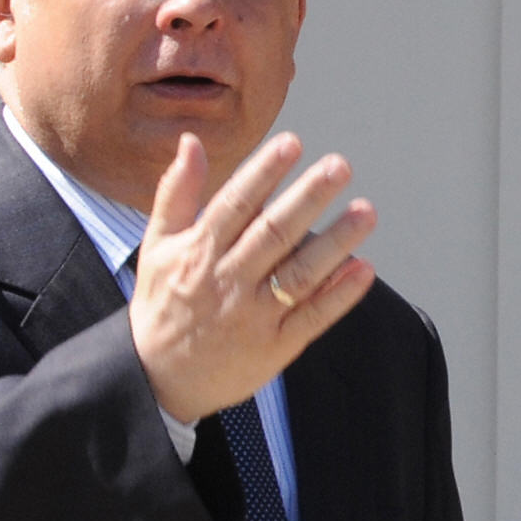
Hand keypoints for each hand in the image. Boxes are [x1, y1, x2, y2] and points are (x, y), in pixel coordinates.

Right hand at [130, 131, 377, 422]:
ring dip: (336, 241)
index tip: (291, 143)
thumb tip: (192, 141)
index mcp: (199, 252)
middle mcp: (227, 281)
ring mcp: (253, 316)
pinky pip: (312, 316)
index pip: (235, 204)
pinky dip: (339, 294)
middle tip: (340, 166)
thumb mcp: (157, 246)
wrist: (154, 379)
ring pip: (300, 273)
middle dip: (308, 197)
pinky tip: (364, 267)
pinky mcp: (275, 346)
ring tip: (366, 211)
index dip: (263, 173)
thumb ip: (177, 193)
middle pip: (273, 233)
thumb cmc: (162, 303)